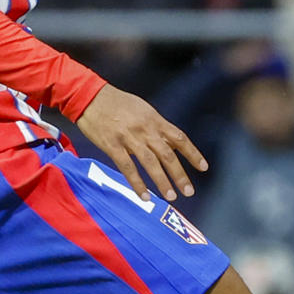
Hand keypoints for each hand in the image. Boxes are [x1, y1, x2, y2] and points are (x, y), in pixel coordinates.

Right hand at [74, 84, 207, 201]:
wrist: (89, 96)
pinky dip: (137, 184)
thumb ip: (155, 127)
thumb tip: (169, 144)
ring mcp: (129, 138)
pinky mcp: (112, 146)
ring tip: (171, 196)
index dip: (193, 153)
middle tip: (189, 192)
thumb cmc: (117, 103)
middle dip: (180, 174)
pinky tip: (145, 196)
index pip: (179, 138)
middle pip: (167, 154)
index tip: (204, 168)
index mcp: (154, 120)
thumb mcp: (142, 109)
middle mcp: (145, 129)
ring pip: (150, 163)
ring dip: (162, 181)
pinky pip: (128, 168)